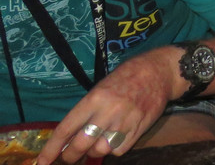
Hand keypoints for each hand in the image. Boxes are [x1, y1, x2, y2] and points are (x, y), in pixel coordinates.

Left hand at [37, 52, 175, 164]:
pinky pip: (120, 149)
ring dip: (94, 151)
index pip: (66, 129)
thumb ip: (87, 111)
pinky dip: (114, 148)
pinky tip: (115, 139)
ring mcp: (126, 121)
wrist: (159, 71)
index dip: (51, 148)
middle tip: (69, 157)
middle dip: (71, 156)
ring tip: (95, 145)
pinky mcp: (140, 127)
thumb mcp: (101, 88)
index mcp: (95, 99)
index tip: (43, 161)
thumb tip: (70, 136)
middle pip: (81, 145)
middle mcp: (109, 111)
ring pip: (101, 150)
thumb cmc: (126, 77)